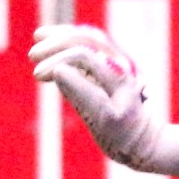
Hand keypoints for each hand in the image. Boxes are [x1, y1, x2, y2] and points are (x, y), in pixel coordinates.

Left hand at [28, 23, 178, 178]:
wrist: (146, 147)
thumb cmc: (119, 120)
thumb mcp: (101, 91)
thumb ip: (83, 75)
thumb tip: (53, 63)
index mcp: (121, 61)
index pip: (91, 35)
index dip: (62, 31)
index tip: (38, 35)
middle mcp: (125, 70)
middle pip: (89, 40)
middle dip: (56, 42)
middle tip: (32, 54)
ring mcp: (122, 91)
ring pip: (85, 56)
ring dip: (56, 59)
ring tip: (37, 72)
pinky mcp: (112, 115)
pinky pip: (89, 89)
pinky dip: (70, 78)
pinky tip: (55, 75)